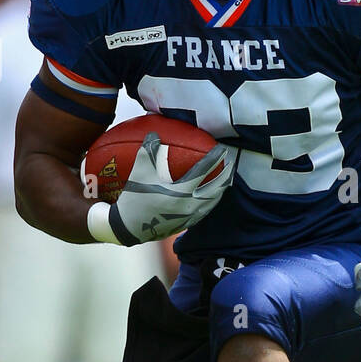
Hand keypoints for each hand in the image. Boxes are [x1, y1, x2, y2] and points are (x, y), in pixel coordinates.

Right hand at [108, 133, 235, 244]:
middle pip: (216, 188)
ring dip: (222, 188)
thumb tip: (154, 133)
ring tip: (226, 179)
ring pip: (214, 201)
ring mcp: (190, 216)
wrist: (129, 228)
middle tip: (230, 163)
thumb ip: (148, 151)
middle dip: (226, 174)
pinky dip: (212, 201)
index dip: (215, 158)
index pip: (204, 171)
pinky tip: (212, 196)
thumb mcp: (139, 172)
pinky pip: (205, 211)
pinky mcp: (187, 224)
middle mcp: (189, 205)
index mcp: (181, 191)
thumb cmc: (133, 198)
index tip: (222, 149)